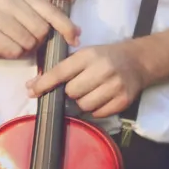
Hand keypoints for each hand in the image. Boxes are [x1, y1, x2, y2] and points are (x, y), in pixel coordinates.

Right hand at [0, 0, 80, 60]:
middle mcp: (11, 2)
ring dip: (24, 49)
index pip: (51, 11)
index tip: (76, 39)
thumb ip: (42, 18)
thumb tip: (74, 33)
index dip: (66, 26)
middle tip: (24, 40)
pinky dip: (13, 54)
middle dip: (38, 41)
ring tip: (12, 43)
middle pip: (41, 31)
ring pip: (29, 42)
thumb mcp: (18, 12)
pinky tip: (3, 47)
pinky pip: (15, 51)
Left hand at [26, 41, 147, 118]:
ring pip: (84, 105)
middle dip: (70, 93)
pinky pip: (98, 114)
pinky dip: (95, 110)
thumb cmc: (105, 58)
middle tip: (78, 87)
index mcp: (90, 55)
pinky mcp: (123, 100)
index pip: (61, 71)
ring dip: (82, 103)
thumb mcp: (85, 55)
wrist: (137, 61)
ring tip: (90, 93)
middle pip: (72, 92)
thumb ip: (61, 69)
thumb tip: (32, 86)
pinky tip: (100, 99)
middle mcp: (103, 69)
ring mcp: (115, 86)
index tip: (32, 92)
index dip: (44, 83)